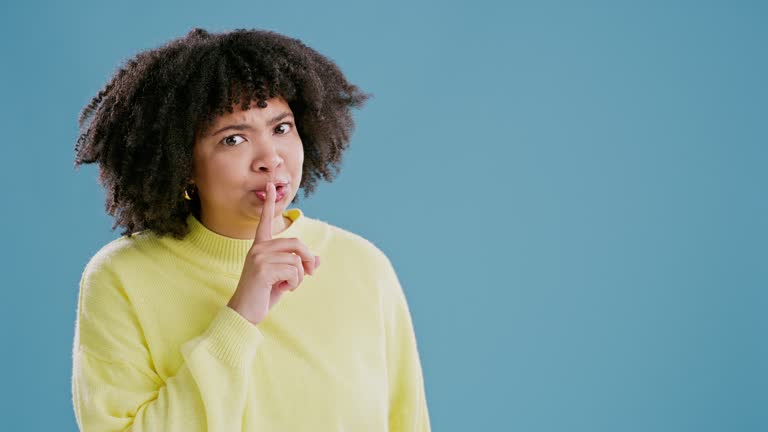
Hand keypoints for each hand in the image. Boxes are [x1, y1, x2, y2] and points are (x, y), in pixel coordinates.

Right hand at [226, 182, 320, 324]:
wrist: (245, 313)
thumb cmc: (263, 295)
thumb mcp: (285, 279)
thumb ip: (299, 267)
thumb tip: (318, 258)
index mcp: (260, 247)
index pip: (264, 222)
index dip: (269, 203)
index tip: (270, 184)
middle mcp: (258, 249)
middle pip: (296, 244)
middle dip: (308, 259)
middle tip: (310, 274)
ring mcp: (260, 257)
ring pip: (297, 261)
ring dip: (299, 278)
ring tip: (288, 286)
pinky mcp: (263, 269)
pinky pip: (293, 271)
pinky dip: (295, 283)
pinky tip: (284, 289)